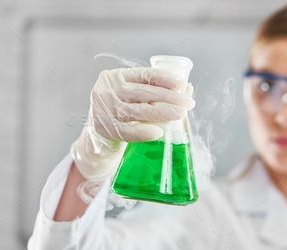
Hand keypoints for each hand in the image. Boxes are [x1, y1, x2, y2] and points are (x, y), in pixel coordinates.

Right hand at [70, 67, 194, 181]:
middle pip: (144, 93)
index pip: (143, 75)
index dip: (164, 78)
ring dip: (162, 112)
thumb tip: (188, 88)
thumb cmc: (122, 113)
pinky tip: (158, 132)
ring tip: (180, 115)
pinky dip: (143, 132)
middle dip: (170, 98)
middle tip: (188, 103)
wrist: (98, 137)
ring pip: (138, 110)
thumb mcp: (133, 98)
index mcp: (116, 77)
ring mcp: (104, 109)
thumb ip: (155, 91)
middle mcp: (107, 90)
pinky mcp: (104, 129)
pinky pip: (127, 131)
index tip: (182, 84)